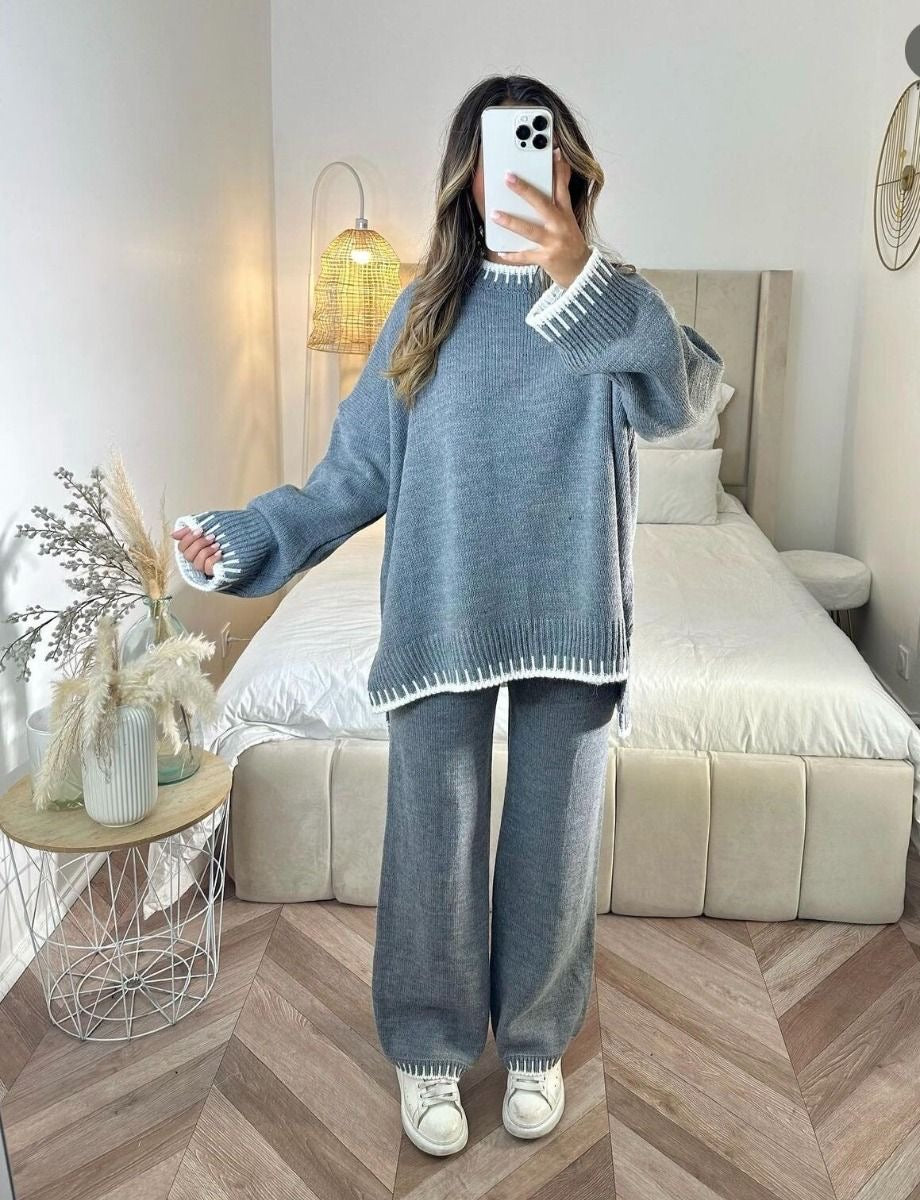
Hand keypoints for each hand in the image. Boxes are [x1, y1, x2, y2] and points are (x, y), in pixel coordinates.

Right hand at [171, 524, 221, 576]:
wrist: (242, 540)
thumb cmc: (225, 533)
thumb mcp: (207, 526)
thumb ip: (190, 529)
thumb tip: (173, 535)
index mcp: (192, 548)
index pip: (181, 547)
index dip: (188, 539)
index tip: (200, 530)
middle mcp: (196, 559)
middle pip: (188, 555)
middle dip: (199, 544)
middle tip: (212, 536)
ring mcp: (204, 567)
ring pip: (197, 563)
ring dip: (206, 552)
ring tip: (217, 544)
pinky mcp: (213, 572)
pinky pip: (207, 569)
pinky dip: (213, 559)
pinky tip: (220, 553)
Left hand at [490, 147, 590, 287]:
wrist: (580, 270)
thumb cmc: (569, 241)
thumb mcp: (569, 217)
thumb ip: (560, 196)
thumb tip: (556, 169)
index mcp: (566, 213)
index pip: (563, 187)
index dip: (558, 169)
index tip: (553, 152)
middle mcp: (560, 226)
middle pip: (542, 204)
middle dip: (524, 190)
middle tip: (508, 177)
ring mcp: (553, 243)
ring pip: (530, 230)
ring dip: (511, 222)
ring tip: (494, 214)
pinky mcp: (546, 258)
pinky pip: (525, 256)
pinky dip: (512, 255)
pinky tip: (499, 251)